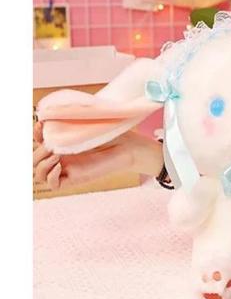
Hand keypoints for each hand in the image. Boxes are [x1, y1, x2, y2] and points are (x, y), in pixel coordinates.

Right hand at [33, 121, 163, 190]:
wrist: (129, 146)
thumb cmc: (111, 133)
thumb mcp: (87, 124)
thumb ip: (70, 120)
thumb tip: (50, 113)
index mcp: (64, 143)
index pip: (39, 141)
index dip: (35, 133)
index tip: (40, 123)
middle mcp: (62, 157)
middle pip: (34, 160)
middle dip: (36, 153)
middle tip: (51, 145)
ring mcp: (68, 169)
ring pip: (39, 174)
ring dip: (41, 165)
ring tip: (56, 155)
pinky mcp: (76, 179)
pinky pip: (53, 185)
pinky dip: (51, 177)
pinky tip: (60, 166)